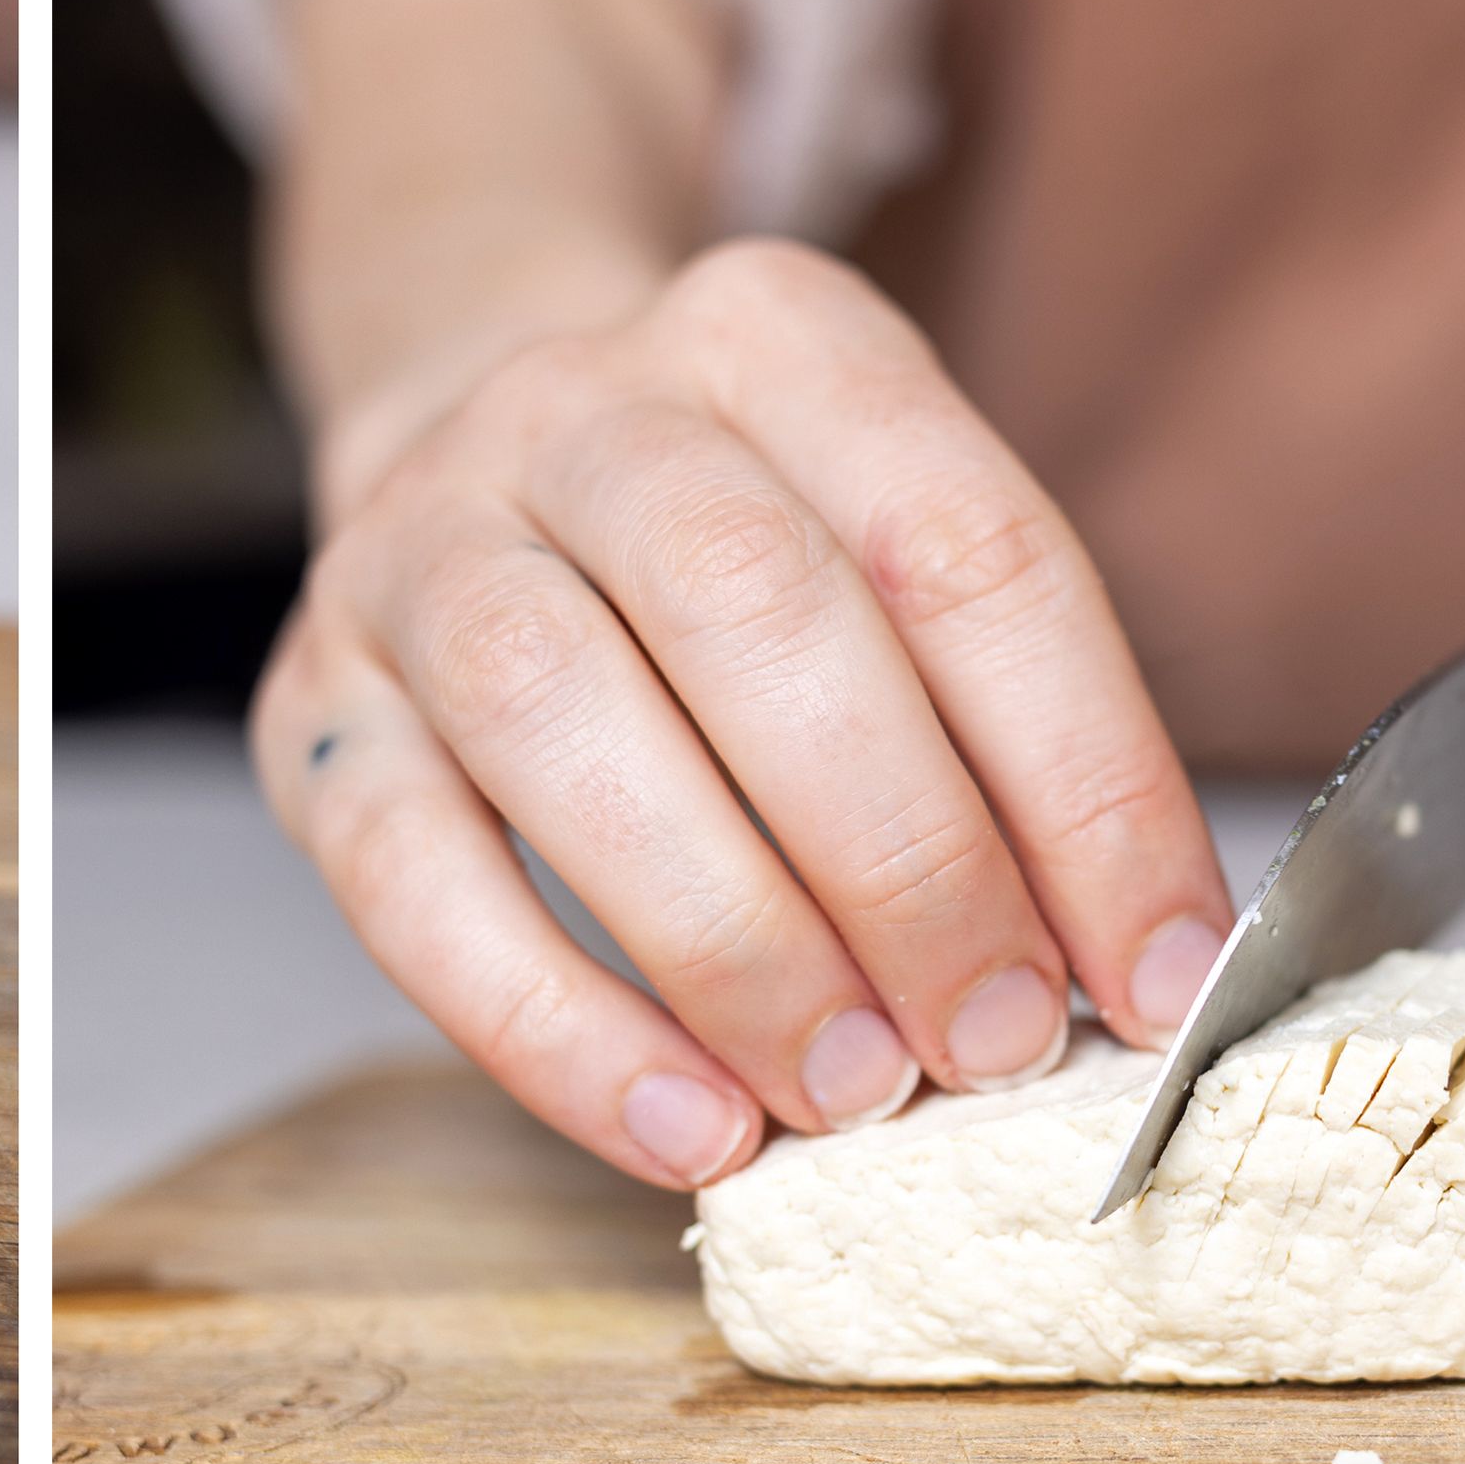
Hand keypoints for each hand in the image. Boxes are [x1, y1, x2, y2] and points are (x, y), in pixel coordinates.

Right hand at [255, 242, 1236, 1190]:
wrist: (464, 470)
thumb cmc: (735, 569)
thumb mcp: (883, 556)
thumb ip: (997, 726)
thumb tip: (1127, 967)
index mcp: (770, 337)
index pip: (957, 546)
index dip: (1083, 776)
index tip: (1155, 968)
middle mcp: (572, 409)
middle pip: (746, 604)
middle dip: (903, 855)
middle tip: (997, 1038)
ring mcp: (414, 549)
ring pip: (552, 713)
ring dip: (729, 937)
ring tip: (851, 1091)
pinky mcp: (308, 707)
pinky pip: (406, 875)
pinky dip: (551, 1023)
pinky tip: (682, 1125)